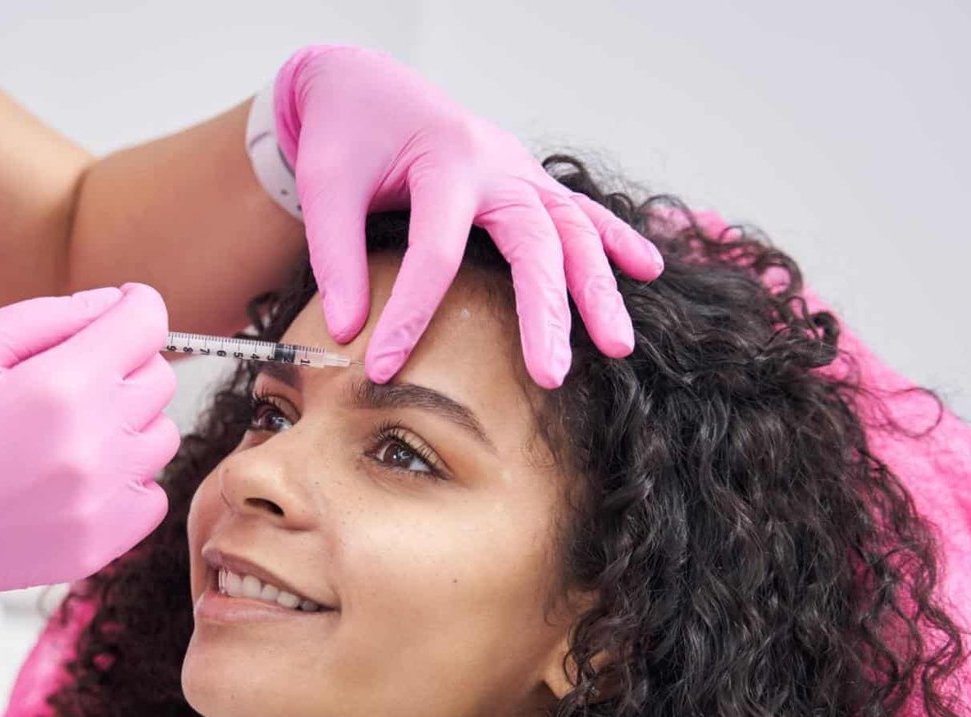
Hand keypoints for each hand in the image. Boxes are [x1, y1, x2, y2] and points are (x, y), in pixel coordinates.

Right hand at [0, 284, 177, 716]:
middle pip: (158, 378)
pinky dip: (125, 479)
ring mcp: (101, 502)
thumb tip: (114, 303)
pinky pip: (151, 496)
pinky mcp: (99, 545)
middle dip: (123, 362)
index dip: (135, 305)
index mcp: (60, 387)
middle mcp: (94, 445)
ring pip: (161, 437)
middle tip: (72, 374)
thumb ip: (48, 316)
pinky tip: (75, 475)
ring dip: (126, 422)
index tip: (120, 308)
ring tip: (68, 429)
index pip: (148, 324)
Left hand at [274, 45, 665, 386]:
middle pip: (533, 242)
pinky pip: (580, 210)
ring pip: (573, 230)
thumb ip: (336, 256)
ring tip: (619, 345)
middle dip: (545, 313)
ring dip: (597, 288)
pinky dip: (616, 238)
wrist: (367, 85)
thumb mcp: (324, 185)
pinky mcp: (526, 180)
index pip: (436, 251)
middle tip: (551, 377)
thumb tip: (345, 332)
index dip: (410, 315)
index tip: (383, 368)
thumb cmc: (345, 135)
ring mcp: (519, 170)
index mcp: (444, 162)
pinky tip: (647, 270)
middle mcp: (495, 164)